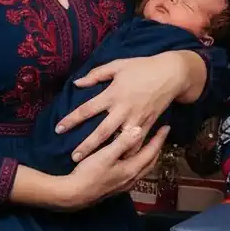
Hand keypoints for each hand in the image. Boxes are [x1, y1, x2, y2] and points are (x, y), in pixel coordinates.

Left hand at [54, 53, 194, 161]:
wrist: (171, 73)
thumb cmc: (143, 67)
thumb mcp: (118, 65)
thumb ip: (96, 74)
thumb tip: (77, 83)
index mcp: (113, 94)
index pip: (87, 109)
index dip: (71, 120)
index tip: (58, 129)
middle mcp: (123, 109)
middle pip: (101, 132)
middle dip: (86, 146)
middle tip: (73, 157)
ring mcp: (137, 119)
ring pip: (119, 141)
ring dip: (108, 153)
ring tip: (96, 165)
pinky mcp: (148, 123)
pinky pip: (137, 142)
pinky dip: (129, 152)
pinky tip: (121, 161)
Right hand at [60, 124, 170, 209]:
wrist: (73, 195)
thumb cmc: (89, 174)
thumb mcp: (105, 155)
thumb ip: (123, 143)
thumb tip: (140, 129)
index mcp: (132, 169)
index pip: (151, 152)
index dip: (159, 139)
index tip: (166, 127)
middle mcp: (131, 178)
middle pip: (150, 162)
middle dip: (157, 148)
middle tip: (161, 136)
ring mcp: (124, 184)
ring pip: (143, 168)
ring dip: (148, 156)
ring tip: (149, 146)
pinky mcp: (115, 187)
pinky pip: (134, 172)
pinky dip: (138, 162)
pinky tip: (132, 160)